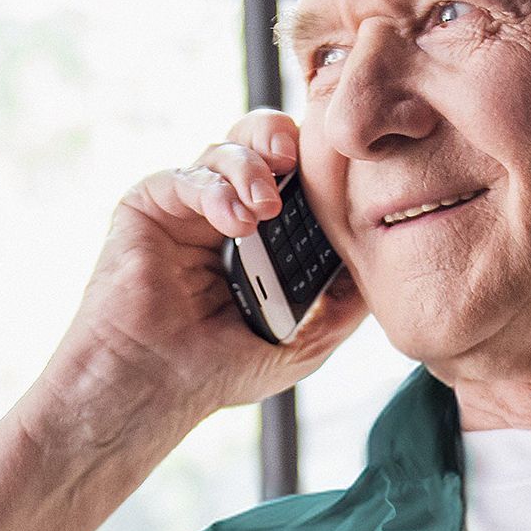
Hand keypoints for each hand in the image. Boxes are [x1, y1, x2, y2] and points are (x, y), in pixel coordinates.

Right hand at [45, 111, 371, 434]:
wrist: (152, 389)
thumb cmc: (216, 373)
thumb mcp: (302, 342)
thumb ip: (342, 302)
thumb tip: (383, 262)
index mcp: (264, 237)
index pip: (297, 178)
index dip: (318, 167)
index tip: (340, 172)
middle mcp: (226, 212)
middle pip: (261, 144)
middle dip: (283, 141)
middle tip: (297, 161)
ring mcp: (187, 208)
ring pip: (226, 148)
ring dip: (252, 167)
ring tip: (266, 206)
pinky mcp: (148, 207)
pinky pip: (186, 175)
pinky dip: (215, 189)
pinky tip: (235, 221)